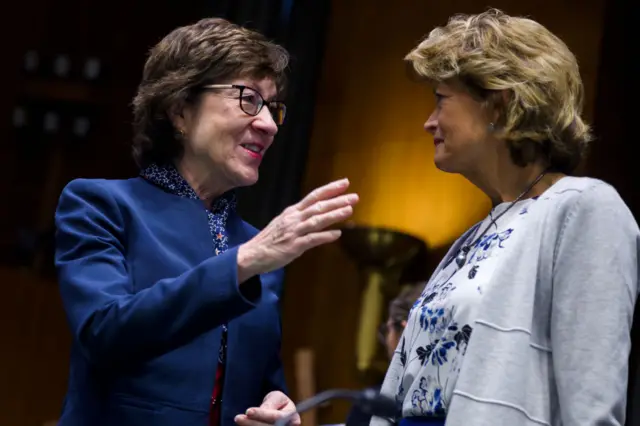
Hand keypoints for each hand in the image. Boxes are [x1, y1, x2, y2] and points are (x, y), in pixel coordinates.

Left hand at [234, 390, 299, 425]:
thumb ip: (271, 403)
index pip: (276, 417)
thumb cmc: (278, 403)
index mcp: (293, 418)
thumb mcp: (276, 397)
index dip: (262, 415)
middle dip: (252, 423)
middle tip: (238, 418)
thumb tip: (262, 410)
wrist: (278, 412)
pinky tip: (243, 425)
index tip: (248, 411)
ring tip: (238, 419)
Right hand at [237, 178, 357, 281]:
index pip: (314, 196)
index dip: (330, 189)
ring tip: (349, 210)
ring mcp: (294, 232)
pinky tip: (336, 234)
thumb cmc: (270, 239)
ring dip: (334, 215)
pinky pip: (312, 239)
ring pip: (317, 220)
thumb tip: (318, 214)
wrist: (253, 254)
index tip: (345, 183)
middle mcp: (294, 218)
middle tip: (354, 196)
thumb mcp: (284, 222)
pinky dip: (325, 236)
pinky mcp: (293, 246)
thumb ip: (301, 218)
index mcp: (293, 211)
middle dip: (337, 200)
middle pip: (318, 206)